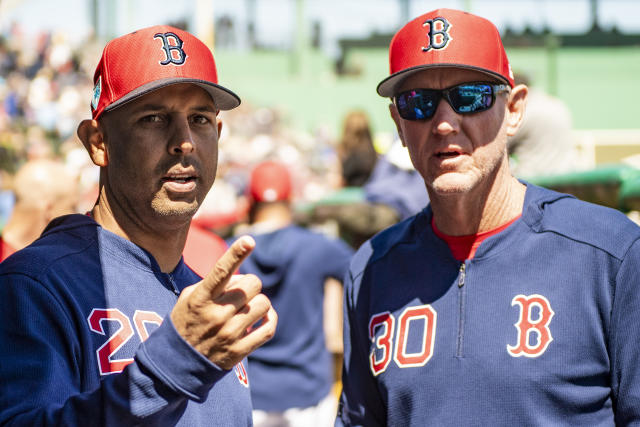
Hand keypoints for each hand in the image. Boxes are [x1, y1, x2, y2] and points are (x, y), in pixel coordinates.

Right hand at [171, 236, 276, 369]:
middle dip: (250, 285)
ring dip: (259, 303)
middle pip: (253, 284)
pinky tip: (262, 318)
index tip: (248, 240)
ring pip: (264, 304)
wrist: (177, 365)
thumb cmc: (186, 322)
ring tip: (246, 309)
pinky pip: (269, 328)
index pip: (220, 271)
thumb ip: (214, 283)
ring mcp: (229, 333)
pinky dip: (270, 319)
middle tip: (240, 294)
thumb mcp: (190, 297)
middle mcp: (216, 314)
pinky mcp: (240, 350)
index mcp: (200, 298)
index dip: (235, 254)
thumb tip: (244, 277)